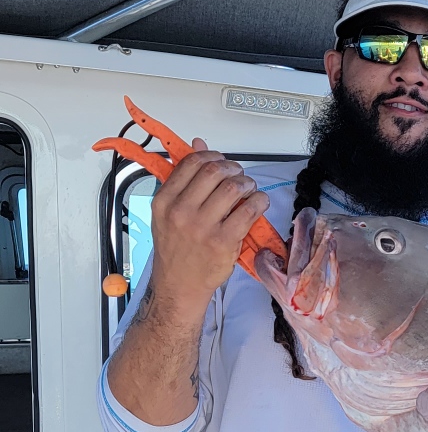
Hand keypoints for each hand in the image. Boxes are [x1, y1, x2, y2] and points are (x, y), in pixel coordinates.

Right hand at [150, 139, 269, 317]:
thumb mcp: (169, 212)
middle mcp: (181, 212)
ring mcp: (203, 228)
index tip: (220, 161)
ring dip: (248, 183)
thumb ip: (184, 179)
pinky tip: (258, 203)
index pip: (191, 163)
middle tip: (238, 175)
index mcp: (164, 201)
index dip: (212, 156)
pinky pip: (249, 210)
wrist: (179, 286)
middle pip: (214, 171)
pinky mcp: (224, 242)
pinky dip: (259, 201)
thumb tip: (198, 145)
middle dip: (232, 168)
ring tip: (249, 189)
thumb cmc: (176, 250)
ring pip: (234, 187)